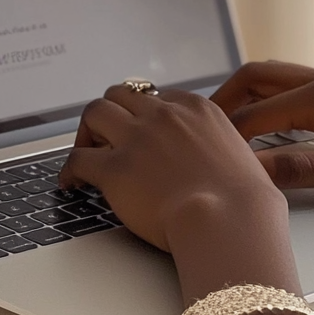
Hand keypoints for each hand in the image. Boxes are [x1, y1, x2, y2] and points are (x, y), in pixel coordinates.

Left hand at [59, 84, 284, 253]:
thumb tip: (216, 163)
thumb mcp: (239, 154)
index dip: (143, 115)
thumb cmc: (243, 200)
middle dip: (112, 114)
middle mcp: (163, 115)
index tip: (139, 130)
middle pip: (120, 95)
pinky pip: (78, 159)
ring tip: (86, 152)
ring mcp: (137, 138)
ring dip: (88, 131)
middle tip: (106, 136)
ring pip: (95, 113)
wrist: (230, 219)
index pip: (157, 98)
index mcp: (195, 108)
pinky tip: (72, 183)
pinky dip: (70, 170)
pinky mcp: (115, 168)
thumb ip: (219, 148)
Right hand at [212, 62, 313, 197]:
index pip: (261, 111)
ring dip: (251, 97)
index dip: (229, 134)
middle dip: (227, 99)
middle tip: (200, 127)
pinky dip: (275, 100)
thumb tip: (253, 174)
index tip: (202, 154)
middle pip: (262, 76)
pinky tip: (272, 125)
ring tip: (225, 126)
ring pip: (282, 78)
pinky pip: (302, 87)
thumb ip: (303, 169)